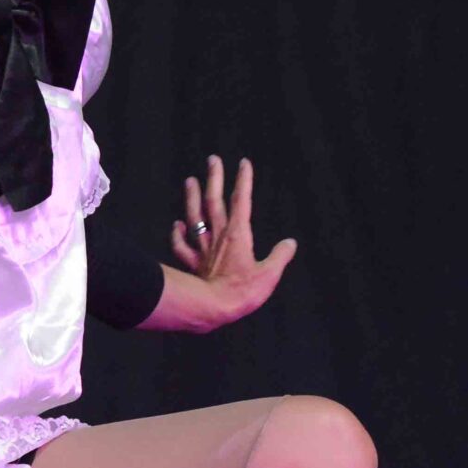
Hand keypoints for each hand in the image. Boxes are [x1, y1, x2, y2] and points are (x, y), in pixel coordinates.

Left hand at [169, 156, 295, 327]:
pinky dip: (178, 234)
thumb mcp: (269, 274)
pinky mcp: (193, 263)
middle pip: (215, 201)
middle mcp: (218, 236)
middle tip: (212, 160)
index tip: (243, 163)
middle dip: (214, 178)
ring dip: (192, 198)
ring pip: (195, 217)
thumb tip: (290, 243)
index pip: (242, 200)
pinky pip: (182, 246)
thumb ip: (280, 256)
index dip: (243, 180)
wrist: (211, 308)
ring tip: (190, 181)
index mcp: (238, 234)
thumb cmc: (241, 292)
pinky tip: (177, 224)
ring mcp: (203, 249)